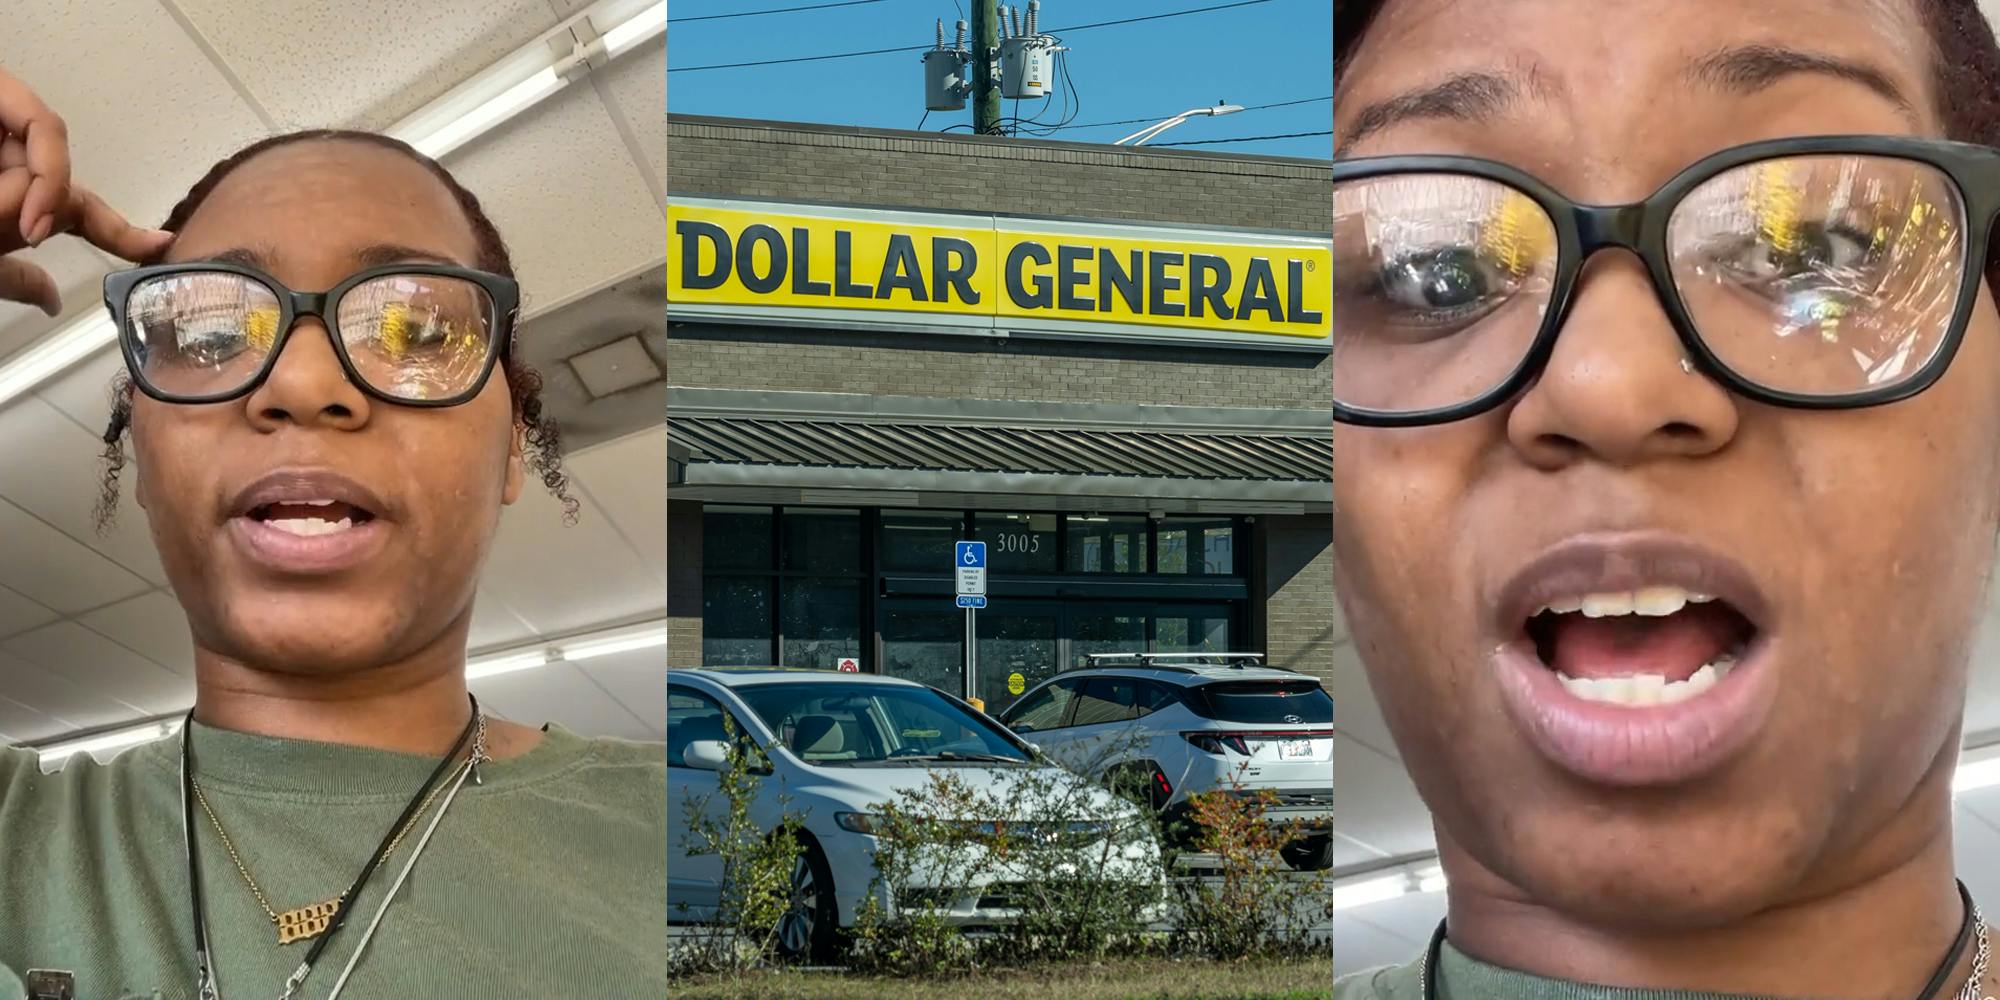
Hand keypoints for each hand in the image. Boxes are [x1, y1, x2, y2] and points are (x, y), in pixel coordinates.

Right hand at [0, 67, 171, 316]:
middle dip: (41, 213)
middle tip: (19, 230)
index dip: (125, 233)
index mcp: (10, 195)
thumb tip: (52, 300)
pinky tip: (27, 211)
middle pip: (62, 186)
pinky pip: (43, 126)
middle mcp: (6, 157)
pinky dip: (43, 171)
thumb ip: (14, 275)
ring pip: (50, 162)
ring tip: (7, 219)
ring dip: (29, 195)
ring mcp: (1, 125)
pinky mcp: (0, 91)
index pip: (81, 213)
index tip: (163, 247)